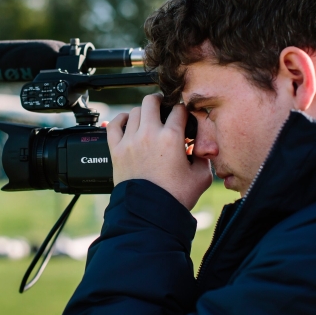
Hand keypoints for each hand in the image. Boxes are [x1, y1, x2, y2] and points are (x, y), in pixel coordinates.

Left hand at [107, 94, 212, 209]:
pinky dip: (120, 119)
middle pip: (152, 101)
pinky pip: (113, 125)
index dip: (184, 111)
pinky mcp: (116, 150)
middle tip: (164, 108)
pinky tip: (126, 121)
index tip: (183, 116)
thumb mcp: (200, 177)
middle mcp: (149, 134)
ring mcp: (130, 141)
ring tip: (148, 119)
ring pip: (134, 111)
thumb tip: (199, 149)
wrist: (149, 213)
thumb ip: (202, 158)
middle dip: (161, 102)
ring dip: (143, 113)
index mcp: (171, 138)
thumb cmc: (174, 198)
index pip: (179, 110)